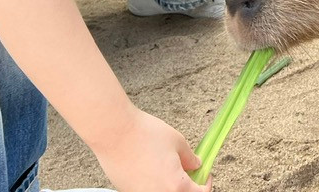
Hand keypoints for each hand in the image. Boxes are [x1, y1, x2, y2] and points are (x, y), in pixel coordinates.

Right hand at [92, 106, 208, 191]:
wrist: (113, 132)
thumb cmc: (144, 134)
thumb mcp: (178, 142)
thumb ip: (190, 158)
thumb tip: (195, 164)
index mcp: (175, 185)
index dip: (205, 184)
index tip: (205, 175)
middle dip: (187, 186)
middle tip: (188, 171)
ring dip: (169, 184)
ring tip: (167, 165)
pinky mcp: (127, 191)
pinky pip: (147, 190)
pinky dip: (153, 183)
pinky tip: (151, 166)